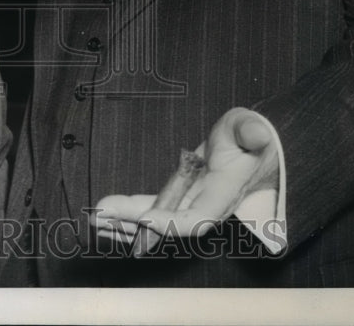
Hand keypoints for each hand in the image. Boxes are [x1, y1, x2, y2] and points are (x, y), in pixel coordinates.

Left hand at [90, 108, 279, 253]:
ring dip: (123, 223)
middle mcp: (204, 207)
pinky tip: (105, 213)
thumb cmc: (249, 138)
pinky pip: (150, 208)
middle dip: (133, 225)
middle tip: (100, 217)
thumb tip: (259, 135)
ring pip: (154, 221)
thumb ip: (253, 131)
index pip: (197, 218)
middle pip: (166, 225)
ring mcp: (188, 204)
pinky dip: (128, 212)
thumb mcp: (252, 128)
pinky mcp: (177, 197)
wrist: (251, 150)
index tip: (145, 219)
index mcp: (223, 194)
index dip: (171, 222)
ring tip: (94, 219)